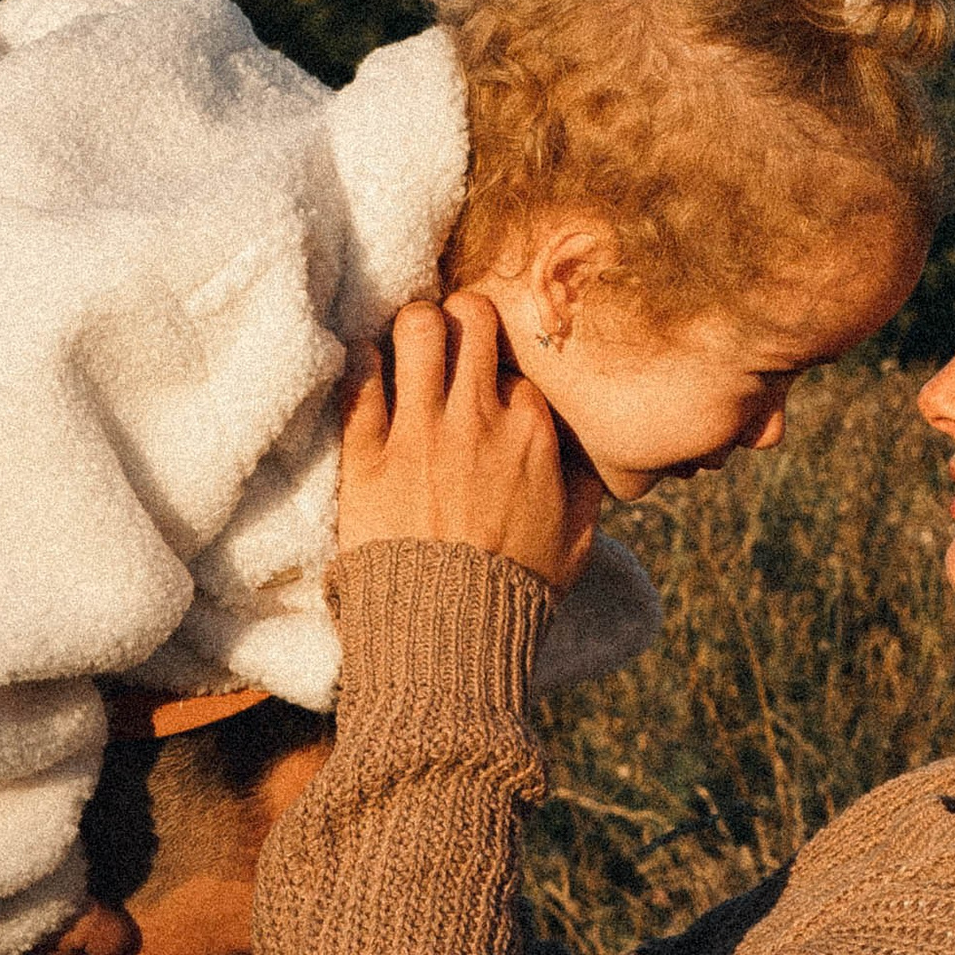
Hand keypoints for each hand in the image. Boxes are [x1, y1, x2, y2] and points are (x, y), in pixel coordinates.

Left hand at [338, 295, 603, 590]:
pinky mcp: (367, 453)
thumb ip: (585, 491)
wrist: (446, 637)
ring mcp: (419, 431)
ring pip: (416, 328)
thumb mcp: (573, 544)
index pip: (519, 364)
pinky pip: (361, 379)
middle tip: (452, 335)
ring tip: (408, 342)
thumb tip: (593, 463)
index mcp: (532, 434)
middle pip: (473, 319)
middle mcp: (478, 419)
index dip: (505, 368)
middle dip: (464, 317)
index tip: (493, 382)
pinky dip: (364, 362)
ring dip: (413, 326)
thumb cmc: (514, 595)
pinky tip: (368, 364)